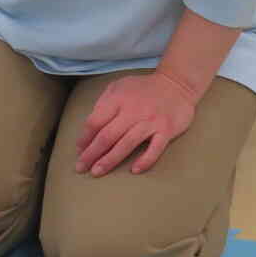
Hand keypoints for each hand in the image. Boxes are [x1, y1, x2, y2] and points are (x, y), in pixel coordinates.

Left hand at [77, 71, 197, 176]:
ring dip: (110, 160)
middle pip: (107, 136)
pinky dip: (145, 160)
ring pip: (127, 144)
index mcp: (118, 99)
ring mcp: (151, 121)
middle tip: (81, 168)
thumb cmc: (143, 89)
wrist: (176, 84)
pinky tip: (134, 170)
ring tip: (97, 172)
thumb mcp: (119, 87)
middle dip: (91, 154)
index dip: (85, 138)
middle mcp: (133, 111)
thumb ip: (103, 103)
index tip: (79, 151)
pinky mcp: (167, 130)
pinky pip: (155, 148)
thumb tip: (88, 128)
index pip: (95, 121)